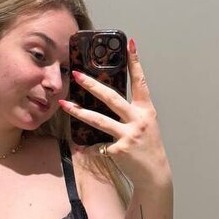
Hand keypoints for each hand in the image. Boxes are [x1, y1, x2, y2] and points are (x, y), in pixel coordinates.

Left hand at [59, 36, 170, 188]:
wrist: (154, 174)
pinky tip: (80, 147)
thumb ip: (130, 112)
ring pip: (98, 120)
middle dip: (92, 85)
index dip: (135, 62)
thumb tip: (106, 98)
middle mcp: (139, 120)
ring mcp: (128, 136)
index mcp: (146, 110)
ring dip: (78, 112)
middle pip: (112, 98)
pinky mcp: (119, 150)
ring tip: (63, 104)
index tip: (129, 44)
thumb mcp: (145, 125)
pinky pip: (97, 145)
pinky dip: (88, 146)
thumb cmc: (147, 147)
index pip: (140, 81)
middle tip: (77, 74)